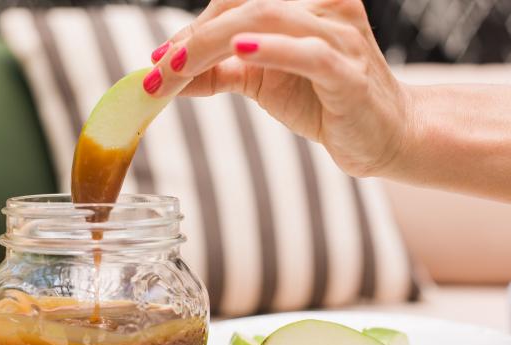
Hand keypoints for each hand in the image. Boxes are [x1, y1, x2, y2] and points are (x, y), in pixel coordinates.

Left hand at [145, 0, 409, 177]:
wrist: (379, 135)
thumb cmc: (324, 102)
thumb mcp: (263, 82)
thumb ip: (221, 72)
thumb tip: (168, 72)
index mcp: (306, 1)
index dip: (194, 25)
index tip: (160, 57)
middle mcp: (325, 6)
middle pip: (246, 2)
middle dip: (194, 36)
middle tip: (159, 68)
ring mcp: (340, 35)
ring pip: (267, 18)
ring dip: (212, 43)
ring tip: (177, 68)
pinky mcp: (349, 72)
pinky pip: (308, 53)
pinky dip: (272, 49)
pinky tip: (241, 51)